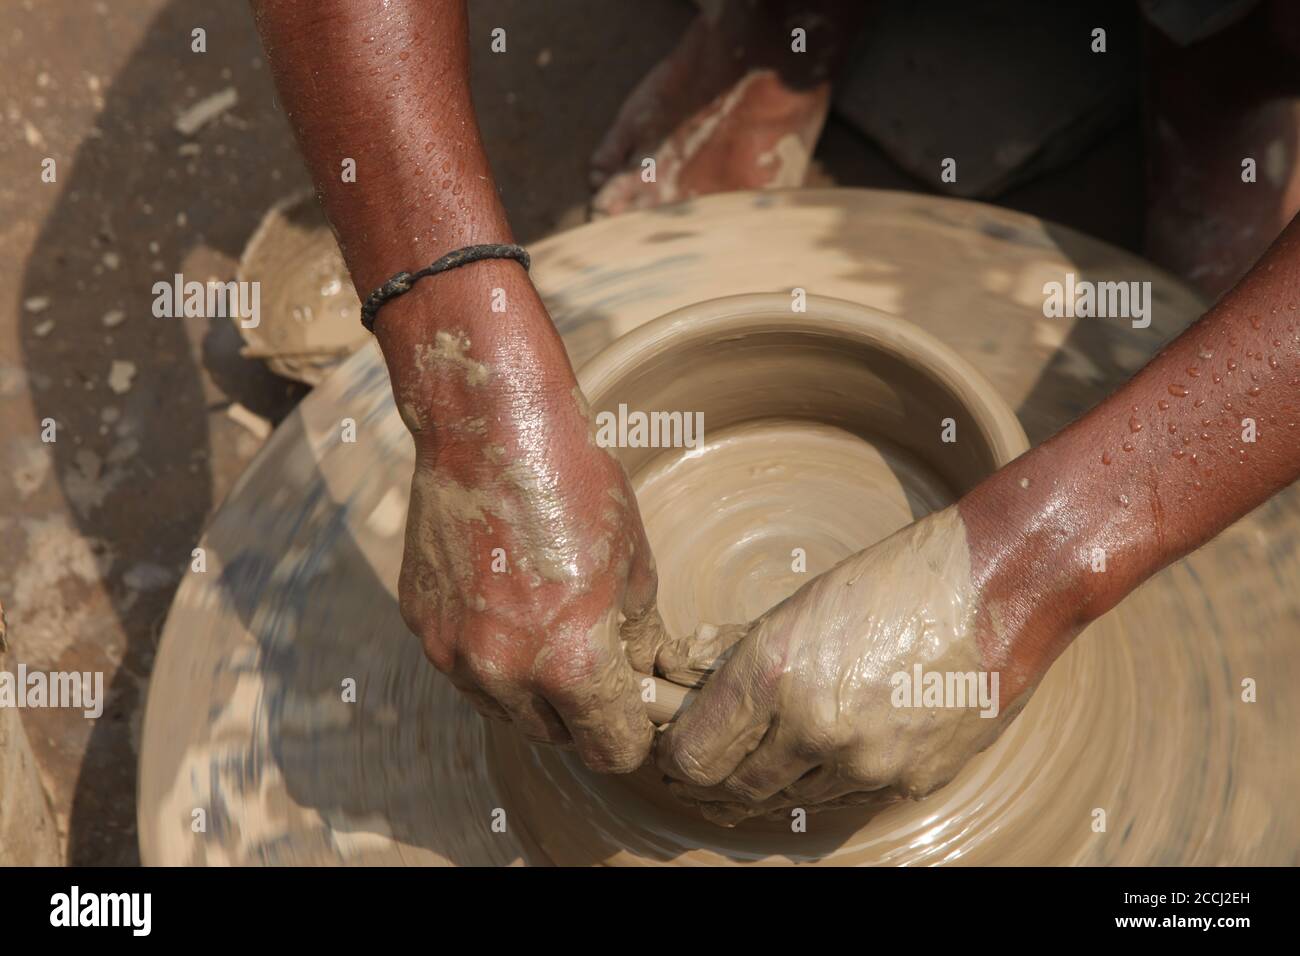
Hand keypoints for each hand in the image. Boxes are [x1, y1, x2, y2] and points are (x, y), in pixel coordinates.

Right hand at [389, 282, 678, 772]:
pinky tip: (506, 602)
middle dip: (581, 712)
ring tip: (547, 623)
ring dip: (531, 690)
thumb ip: (636, 642)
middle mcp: (507, 673)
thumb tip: (636, 680)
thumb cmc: (575, 487)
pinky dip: (490, 655)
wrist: (490, 432)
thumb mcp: (636, 566)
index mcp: (573, 663)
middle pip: (555, 737)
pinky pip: (466, 670)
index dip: (631, 736)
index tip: (633, 716)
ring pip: (505, 710)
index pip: (611, 752)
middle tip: (594, 659)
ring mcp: (455, 654)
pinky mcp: (422, 630)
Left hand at [655, 506, 1034, 824]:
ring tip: (764, 761)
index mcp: (774, 673)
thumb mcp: (801, 606)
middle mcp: (813, 728)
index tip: (675, 752)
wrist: (997, 590)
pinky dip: (828, 784)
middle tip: (703, 772)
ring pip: (791, 799)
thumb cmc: (895, 583)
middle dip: (712, 782)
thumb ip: (746, 658)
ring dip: (773, 783)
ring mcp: (865, 764)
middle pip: (735, 788)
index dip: (677, 757)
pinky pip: (847, 800)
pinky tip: (824, 759)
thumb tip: (695, 687)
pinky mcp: (909, 782)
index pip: (695, 753)